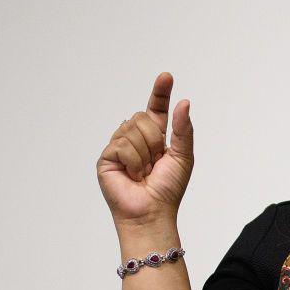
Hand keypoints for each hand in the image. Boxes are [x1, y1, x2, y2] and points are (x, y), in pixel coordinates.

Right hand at [96, 72, 193, 229]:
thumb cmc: (168, 189)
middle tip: (155, 163)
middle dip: (155, 140)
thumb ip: (183, 129)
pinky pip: (121, 144)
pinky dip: (133, 161)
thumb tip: (183, 102)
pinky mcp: (107, 158)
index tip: (166, 76)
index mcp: (154, 136)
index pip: (156, 108)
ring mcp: (119, 147)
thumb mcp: (183, 156)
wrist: (152, 212)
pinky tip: (133, 175)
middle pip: (142, 117)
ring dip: (144, 153)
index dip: (160, 92)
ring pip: (131, 129)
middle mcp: (134, 138)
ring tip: (144, 172)